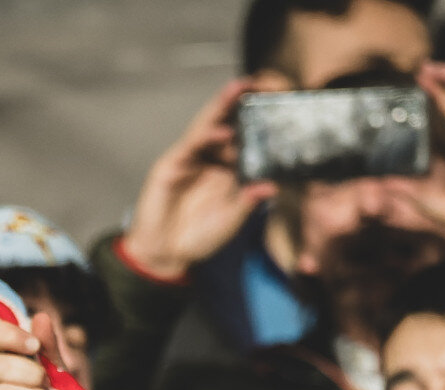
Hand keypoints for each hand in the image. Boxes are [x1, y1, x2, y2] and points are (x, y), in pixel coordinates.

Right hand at [119, 78, 279, 282]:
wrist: (164, 253)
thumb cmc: (199, 238)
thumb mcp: (230, 222)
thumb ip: (248, 203)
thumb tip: (273, 187)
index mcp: (228, 170)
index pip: (245, 140)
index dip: (258, 122)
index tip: (279, 104)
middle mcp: (210, 158)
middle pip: (227, 124)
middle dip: (240, 102)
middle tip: (261, 81)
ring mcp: (191, 158)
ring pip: (208, 125)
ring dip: (222, 106)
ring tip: (240, 87)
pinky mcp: (172, 163)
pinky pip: (191, 144)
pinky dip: (206, 135)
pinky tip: (222, 130)